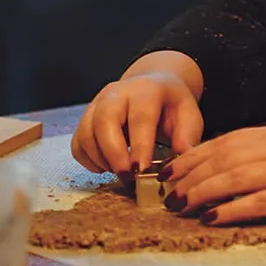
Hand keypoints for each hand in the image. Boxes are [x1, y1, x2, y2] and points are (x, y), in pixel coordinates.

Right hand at [72, 71, 203, 176]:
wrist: (153, 88)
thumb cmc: (171, 106)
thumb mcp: (188, 116)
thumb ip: (187, 138)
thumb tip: (183, 164)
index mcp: (146, 90)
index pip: (140, 117)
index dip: (140, 145)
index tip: (142, 170)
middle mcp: (116, 93)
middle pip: (104, 120)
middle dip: (114, 153)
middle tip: (127, 177)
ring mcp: (97, 104)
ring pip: (86, 132)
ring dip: (101, 159)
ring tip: (121, 173)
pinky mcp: (85, 119)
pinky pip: (78, 143)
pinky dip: (89, 160)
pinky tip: (108, 167)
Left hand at [158, 125, 265, 225]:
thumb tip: (247, 159)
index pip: (228, 139)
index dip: (195, 154)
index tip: (172, 168)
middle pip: (224, 157)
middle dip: (190, 174)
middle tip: (166, 191)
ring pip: (234, 177)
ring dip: (201, 191)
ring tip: (179, 205)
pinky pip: (258, 202)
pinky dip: (230, 209)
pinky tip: (211, 218)